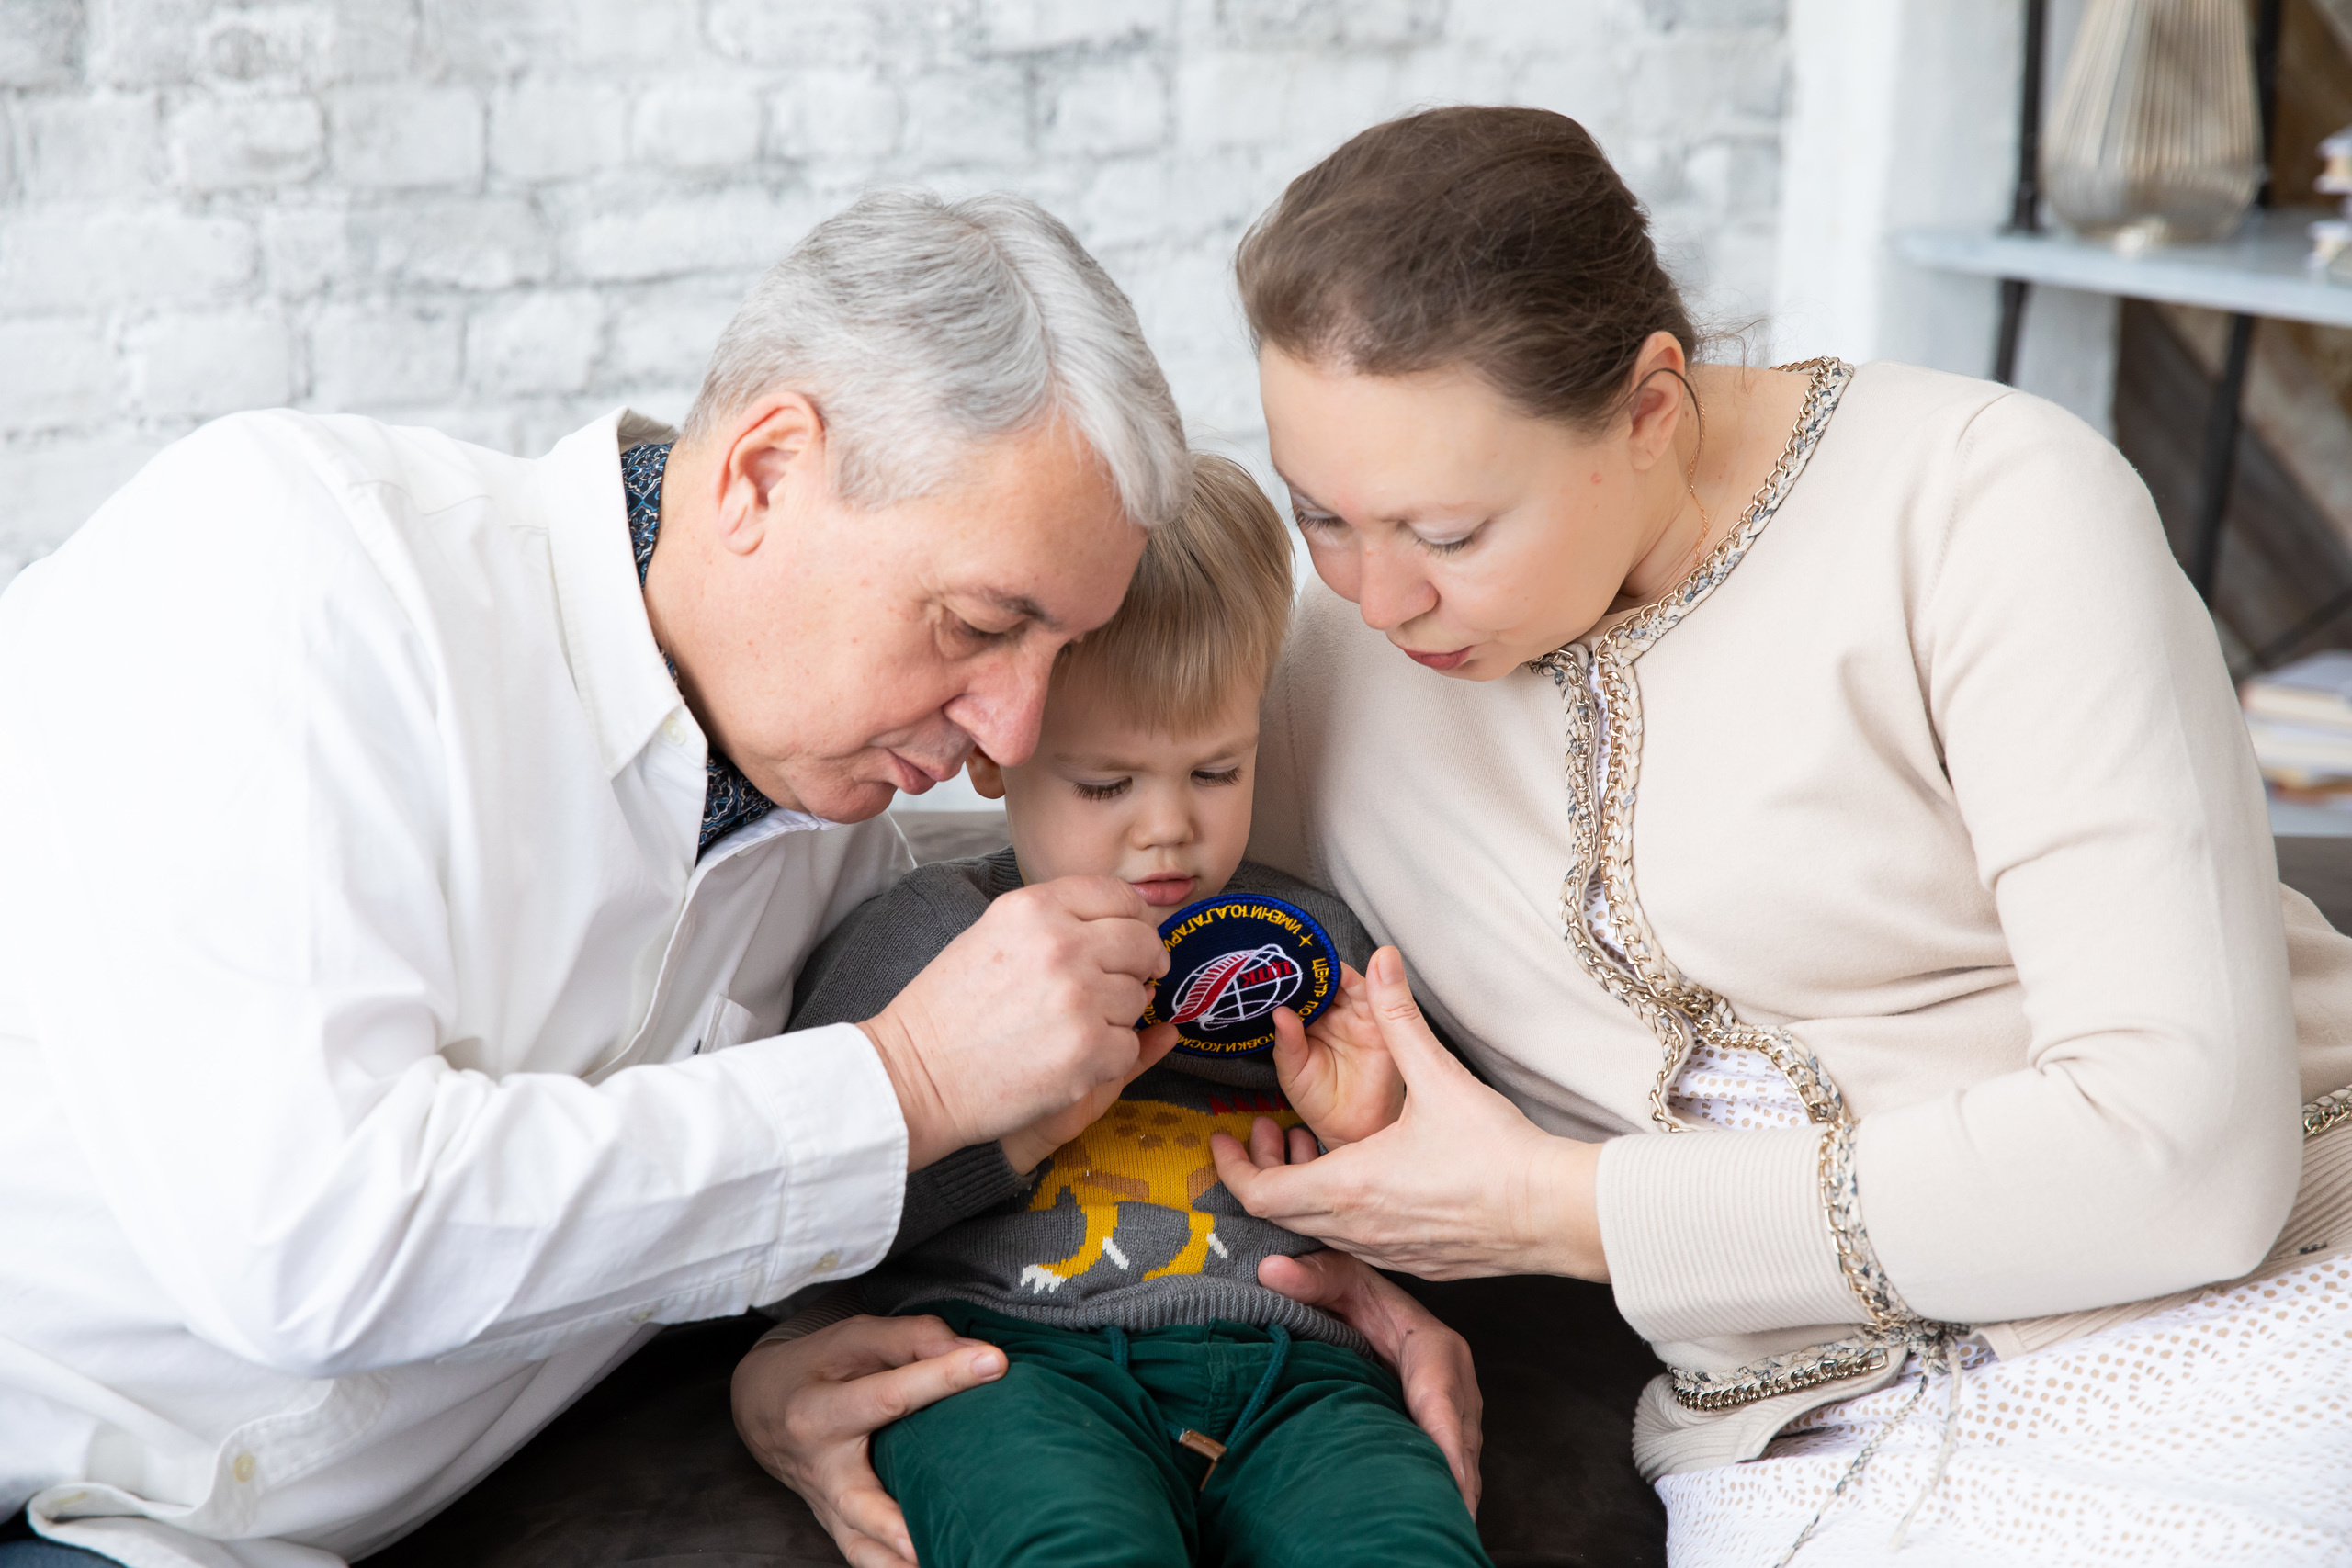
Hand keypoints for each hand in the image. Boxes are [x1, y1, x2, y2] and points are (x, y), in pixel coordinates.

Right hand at [732, 1313, 1008, 1567]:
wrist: (763, 1405)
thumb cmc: (819, 1366)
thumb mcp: (856, 1338)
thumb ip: (915, 1339)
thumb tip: (979, 1353)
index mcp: (818, 1410)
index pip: (887, 1396)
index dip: (943, 1377)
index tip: (995, 1363)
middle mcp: (820, 1468)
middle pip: (858, 1500)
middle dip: (893, 1521)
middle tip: (924, 1534)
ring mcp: (826, 1504)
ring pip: (859, 1544)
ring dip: (896, 1560)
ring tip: (942, 1560)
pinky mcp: (837, 1525)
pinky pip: (863, 1556)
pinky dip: (892, 1567)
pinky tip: (935, 1563)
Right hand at [862, 876, 1168, 1169]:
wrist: (914, 1074)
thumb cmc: (950, 1009)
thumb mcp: (994, 933)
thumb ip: (1058, 920)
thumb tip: (1130, 924)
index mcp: (1036, 908)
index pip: (1119, 895)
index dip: (1135, 919)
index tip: (1134, 941)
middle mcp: (1062, 945)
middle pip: (1142, 943)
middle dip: (1140, 965)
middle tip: (1118, 986)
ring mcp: (1079, 999)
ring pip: (1137, 999)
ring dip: (1115, 1017)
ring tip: (1068, 1028)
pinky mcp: (1088, 1050)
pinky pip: (1128, 1046)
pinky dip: (1107, 1058)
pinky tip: (1066, 1059)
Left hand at [1211, 947, 1608, 1281]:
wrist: (1554, 1213)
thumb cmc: (1497, 1152)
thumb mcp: (1438, 1076)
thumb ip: (1400, 1016)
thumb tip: (1382, 961)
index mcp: (1350, 1187)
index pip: (1261, 1194)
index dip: (1232, 1170)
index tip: (1223, 1140)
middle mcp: (1360, 1229)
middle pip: (1282, 1214)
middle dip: (1264, 1171)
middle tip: (1264, 1135)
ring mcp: (1388, 1253)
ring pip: (1319, 1230)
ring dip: (1303, 1191)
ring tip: (1311, 1147)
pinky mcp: (1417, 1263)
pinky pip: (1357, 1244)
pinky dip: (1340, 1212)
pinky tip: (1364, 1178)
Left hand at [1257, 1250, 1483, 1517]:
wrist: (1369, 1304)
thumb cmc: (1356, 1293)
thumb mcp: (1338, 1276)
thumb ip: (1311, 1275)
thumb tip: (1271, 1270)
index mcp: (1436, 1347)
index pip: (1442, 1398)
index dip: (1443, 1440)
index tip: (1446, 1479)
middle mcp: (1456, 1384)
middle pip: (1459, 1443)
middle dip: (1452, 1484)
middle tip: (1436, 1522)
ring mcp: (1456, 1415)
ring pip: (1460, 1463)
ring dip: (1449, 1495)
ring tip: (1437, 1532)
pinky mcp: (1446, 1434)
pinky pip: (1450, 1468)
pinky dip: (1442, 1494)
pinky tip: (1430, 1520)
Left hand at [1271, 964, 1404, 1146]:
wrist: (1350, 1131)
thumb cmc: (1321, 1103)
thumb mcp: (1293, 1073)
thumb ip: (1286, 1043)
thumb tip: (1280, 1013)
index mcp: (1310, 1022)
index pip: (1300, 989)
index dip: (1288, 976)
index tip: (1273, 966)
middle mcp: (1335, 1015)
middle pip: (1323, 980)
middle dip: (1309, 968)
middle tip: (1292, 960)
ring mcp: (1358, 1017)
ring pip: (1347, 981)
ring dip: (1332, 971)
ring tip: (1313, 967)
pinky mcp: (1380, 1024)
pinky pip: (1375, 997)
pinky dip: (1365, 982)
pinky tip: (1344, 978)